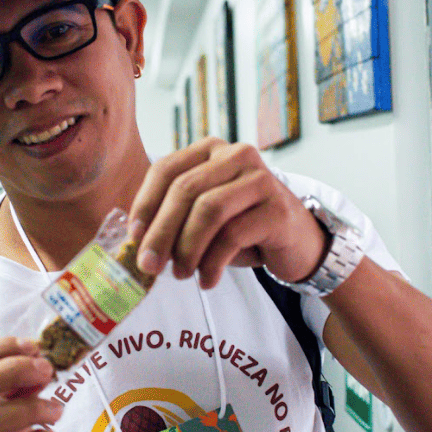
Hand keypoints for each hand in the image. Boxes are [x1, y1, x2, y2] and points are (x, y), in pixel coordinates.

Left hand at [128, 138, 326, 288]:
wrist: (297, 243)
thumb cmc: (243, 228)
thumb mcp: (203, 218)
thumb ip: (172, 220)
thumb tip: (136, 245)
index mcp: (211, 151)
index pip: (166, 169)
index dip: (145, 205)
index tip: (134, 238)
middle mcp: (236, 156)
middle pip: (185, 190)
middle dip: (161, 232)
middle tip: (150, 266)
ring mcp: (261, 178)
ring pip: (208, 209)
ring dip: (187, 249)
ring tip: (182, 275)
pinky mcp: (278, 208)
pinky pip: (234, 234)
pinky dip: (213, 263)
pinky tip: (207, 280)